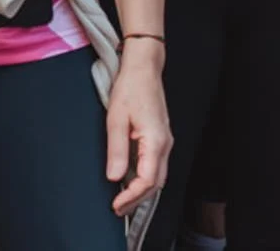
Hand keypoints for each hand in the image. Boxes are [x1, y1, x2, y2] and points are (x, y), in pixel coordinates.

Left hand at [104, 41, 170, 215]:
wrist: (144, 69)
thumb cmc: (130, 89)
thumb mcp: (116, 118)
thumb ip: (116, 149)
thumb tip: (115, 177)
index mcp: (156, 141)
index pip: (147, 181)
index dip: (132, 197)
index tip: (116, 205)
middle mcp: (165, 145)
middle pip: (155, 184)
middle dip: (137, 200)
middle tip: (117, 209)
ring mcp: (165, 142)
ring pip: (157, 176)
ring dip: (141, 191)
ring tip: (122, 200)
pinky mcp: (160, 138)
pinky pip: (155, 166)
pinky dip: (144, 178)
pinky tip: (130, 181)